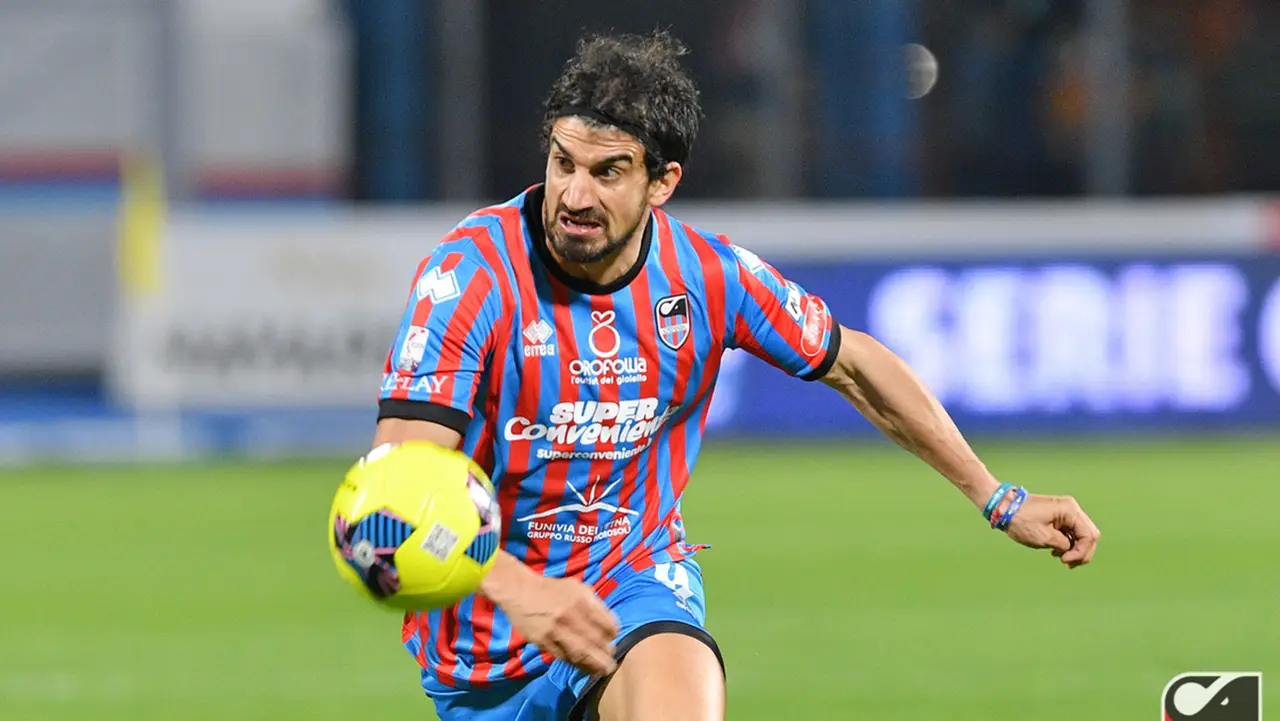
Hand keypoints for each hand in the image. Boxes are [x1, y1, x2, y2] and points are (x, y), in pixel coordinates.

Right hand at [480, 552, 619, 675]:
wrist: (520, 591)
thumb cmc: (552, 589)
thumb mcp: (578, 587)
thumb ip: (594, 604)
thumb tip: (608, 624)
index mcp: (583, 600)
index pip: (607, 624)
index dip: (613, 635)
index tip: (612, 640)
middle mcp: (571, 615)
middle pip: (596, 642)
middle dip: (606, 655)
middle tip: (610, 664)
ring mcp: (556, 630)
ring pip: (580, 653)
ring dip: (593, 665)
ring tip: (600, 672)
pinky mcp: (543, 641)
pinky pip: (563, 656)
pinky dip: (575, 663)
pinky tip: (582, 667)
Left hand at [1003, 493, 1099, 568]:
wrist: (1003, 508)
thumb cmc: (1021, 521)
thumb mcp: (1044, 537)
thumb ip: (1064, 545)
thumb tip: (1071, 549)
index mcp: (1070, 510)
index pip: (1089, 535)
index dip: (1081, 552)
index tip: (1065, 561)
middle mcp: (1072, 509)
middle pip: (1089, 535)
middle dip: (1081, 553)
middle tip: (1067, 564)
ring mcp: (1066, 512)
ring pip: (1081, 536)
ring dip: (1075, 550)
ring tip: (1060, 559)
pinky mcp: (1059, 518)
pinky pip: (1071, 534)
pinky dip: (1068, 545)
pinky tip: (1056, 553)